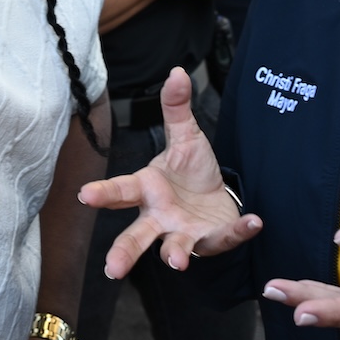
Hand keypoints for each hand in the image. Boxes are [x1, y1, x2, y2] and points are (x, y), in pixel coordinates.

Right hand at [79, 67, 263, 274]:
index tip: (85, 195)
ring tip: (175, 259)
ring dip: (174, 254)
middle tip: (112, 268)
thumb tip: (177, 72)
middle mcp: (160, 217)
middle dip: (124, 252)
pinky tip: (253, 222)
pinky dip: (238, 232)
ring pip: (173, 248)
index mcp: (147, 189)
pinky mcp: (212, 240)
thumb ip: (176, 108)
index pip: (121, 191)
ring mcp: (184, 232)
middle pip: (137, 236)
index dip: (103, 193)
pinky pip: (224, 238)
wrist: (217, 197)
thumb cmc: (191, 173)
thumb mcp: (185, 137)